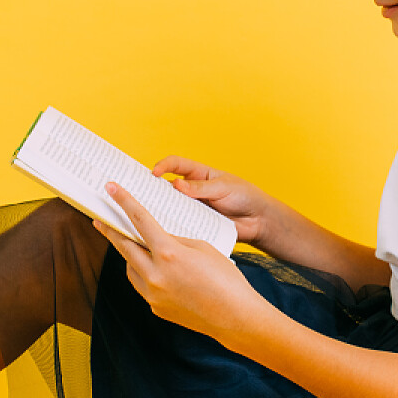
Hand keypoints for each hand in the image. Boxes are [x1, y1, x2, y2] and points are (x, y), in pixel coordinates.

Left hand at [93, 181, 272, 348]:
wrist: (235, 317)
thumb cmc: (226, 279)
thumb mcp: (202, 248)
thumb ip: (175, 241)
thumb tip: (159, 240)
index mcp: (169, 253)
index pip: (140, 220)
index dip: (124, 201)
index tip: (110, 188)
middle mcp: (155, 275)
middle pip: (124, 246)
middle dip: (110, 231)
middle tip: (99, 220)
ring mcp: (153, 294)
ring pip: (131, 268)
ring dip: (130, 255)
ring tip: (134, 246)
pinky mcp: (156, 308)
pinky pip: (143, 286)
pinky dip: (145, 275)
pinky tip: (156, 271)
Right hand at [149, 155, 280, 247]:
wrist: (258, 221)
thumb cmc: (244, 196)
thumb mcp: (224, 187)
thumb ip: (202, 187)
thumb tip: (177, 185)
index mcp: (198, 174)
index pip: (175, 164)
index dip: (162, 166)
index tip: (153, 174)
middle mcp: (191, 191)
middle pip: (166, 188)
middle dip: (152, 190)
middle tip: (139, 196)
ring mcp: (192, 208)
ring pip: (170, 208)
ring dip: (160, 211)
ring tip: (148, 216)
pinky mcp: (196, 225)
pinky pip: (181, 226)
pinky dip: (172, 228)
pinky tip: (164, 233)